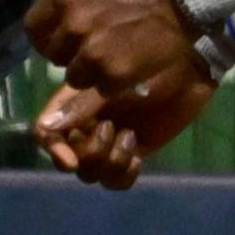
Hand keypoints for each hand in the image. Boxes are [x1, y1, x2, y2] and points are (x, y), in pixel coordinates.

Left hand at [24, 0, 200, 97]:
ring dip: (91, 72)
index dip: (46, 37)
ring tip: (116, 60)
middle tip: (96, 49)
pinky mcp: (113, 74)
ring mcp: (92, 52)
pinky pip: (100, 88)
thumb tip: (66, 7)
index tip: (59, 41)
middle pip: (54, 55)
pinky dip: (113, 83)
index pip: (33, 27)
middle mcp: (73, 26)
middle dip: (71, 54)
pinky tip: (130, 68)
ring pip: (75, 77)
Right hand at [34, 68, 215, 189]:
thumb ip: (79, 104)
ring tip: (128, 137)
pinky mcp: (133, 153)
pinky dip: (123, 174)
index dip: (52, 149)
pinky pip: (116, 180)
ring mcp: (110, 140)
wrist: (188, 59)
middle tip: (110, 129)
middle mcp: (87, 124)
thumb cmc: (146, 54)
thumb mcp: (110, 76)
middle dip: (88, 154)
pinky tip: (138, 157)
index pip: (46, 132)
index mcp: (74, 103)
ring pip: (92, 172)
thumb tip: (46, 127)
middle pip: (69, 158)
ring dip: (108, 161)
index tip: (70, 160)